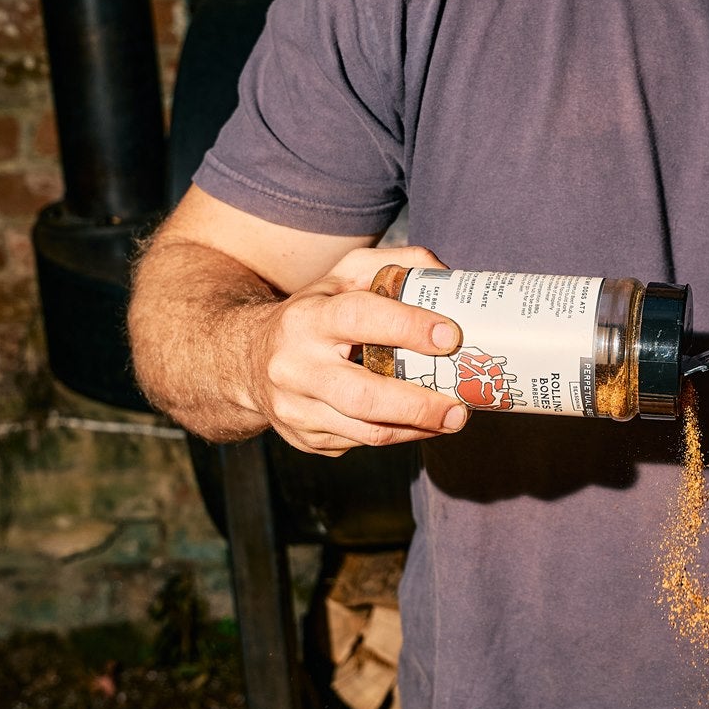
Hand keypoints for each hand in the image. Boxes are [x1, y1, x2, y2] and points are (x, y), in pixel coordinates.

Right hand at [245, 246, 467, 454]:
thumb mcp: (344, 276)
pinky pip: (359, 443)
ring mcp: (295, 408)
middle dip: (418, 404)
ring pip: (364, 430)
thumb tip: (445, 276)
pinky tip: (420, 424)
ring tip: (453, 419)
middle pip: (362, 395)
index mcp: (307, 317)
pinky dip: (398, 435)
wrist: (248, 358)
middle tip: (460, 406)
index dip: (407, 326)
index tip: (451, 336)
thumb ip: (394, 264)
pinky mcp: (304, 437)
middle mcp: (295, 366)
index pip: (358, 317)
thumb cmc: (314, 312)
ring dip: (416, 428)